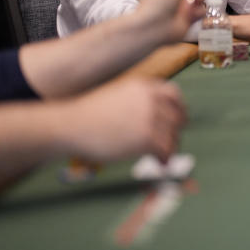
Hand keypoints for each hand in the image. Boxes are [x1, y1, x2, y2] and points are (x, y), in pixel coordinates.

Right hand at [61, 78, 185, 162]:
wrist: (70, 125)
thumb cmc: (89, 115)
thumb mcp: (118, 96)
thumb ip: (140, 102)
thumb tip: (158, 117)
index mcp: (143, 87)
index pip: (173, 95)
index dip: (179, 109)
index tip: (179, 120)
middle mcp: (150, 100)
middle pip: (176, 117)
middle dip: (175, 131)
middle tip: (171, 142)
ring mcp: (150, 118)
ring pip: (173, 135)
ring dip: (170, 147)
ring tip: (163, 155)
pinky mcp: (147, 137)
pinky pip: (166, 149)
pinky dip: (165, 157)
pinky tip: (160, 162)